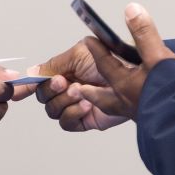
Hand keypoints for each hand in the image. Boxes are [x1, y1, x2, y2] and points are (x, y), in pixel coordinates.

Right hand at [33, 3, 174, 132]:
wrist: (141, 77)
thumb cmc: (117, 59)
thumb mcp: (81, 51)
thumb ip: (56, 62)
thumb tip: (32, 70)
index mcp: (66, 70)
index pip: (42, 80)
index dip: (36, 82)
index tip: (34, 81)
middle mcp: (69, 88)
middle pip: (44, 97)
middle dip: (52, 90)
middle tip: (66, 82)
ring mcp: (77, 104)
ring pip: (53, 111)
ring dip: (64, 101)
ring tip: (81, 92)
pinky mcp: (87, 119)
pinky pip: (68, 123)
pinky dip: (73, 114)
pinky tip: (86, 105)